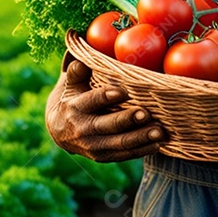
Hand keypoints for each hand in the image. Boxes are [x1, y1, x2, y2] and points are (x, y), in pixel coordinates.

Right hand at [45, 54, 164, 161]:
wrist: (58, 130)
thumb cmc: (71, 98)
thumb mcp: (69, 84)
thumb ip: (77, 72)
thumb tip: (81, 59)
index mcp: (73, 107)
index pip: (91, 101)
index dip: (105, 97)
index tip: (123, 92)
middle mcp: (81, 129)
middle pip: (107, 125)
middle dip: (127, 120)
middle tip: (146, 113)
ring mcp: (91, 146)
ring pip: (118, 144)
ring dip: (140, 138)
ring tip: (159, 131)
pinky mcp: (102, 157)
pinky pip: (123, 156)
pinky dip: (141, 151)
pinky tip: (158, 144)